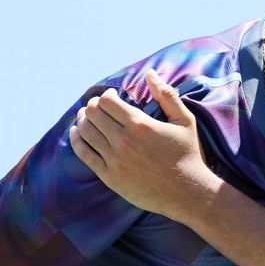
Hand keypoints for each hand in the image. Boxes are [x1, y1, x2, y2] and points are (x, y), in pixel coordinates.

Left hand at [69, 70, 220, 218]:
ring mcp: (114, 160)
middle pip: (92, 114)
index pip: (106, 101)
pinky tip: (77, 133)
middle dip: (93, 106)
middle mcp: (124, 141)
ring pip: (85, 131)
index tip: (111, 97)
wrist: (187, 192)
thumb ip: (166, 95)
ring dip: (83, 120)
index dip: (105, 95)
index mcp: (141, 125)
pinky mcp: (109, 176)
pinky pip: (83, 153)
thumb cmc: (188, 153)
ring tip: (88, 117)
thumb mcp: (184, 120)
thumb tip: (150, 73)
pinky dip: (76, 140)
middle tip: (98, 106)